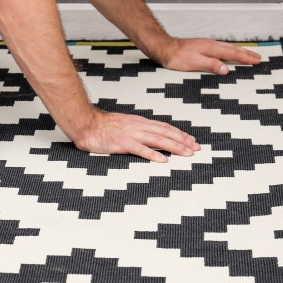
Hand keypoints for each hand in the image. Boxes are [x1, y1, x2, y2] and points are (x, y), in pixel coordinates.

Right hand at [70, 109, 199, 162]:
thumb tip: (147, 135)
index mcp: (139, 122)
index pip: (164, 127)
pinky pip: (141, 150)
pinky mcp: (123, 143)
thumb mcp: (123, 124)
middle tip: (196, 148)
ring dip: (174, 146)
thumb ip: (136, 129)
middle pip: (165, 132)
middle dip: (183, 140)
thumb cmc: (102, 126)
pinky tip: (164, 160)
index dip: (179, 133)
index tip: (191, 140)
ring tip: (187, 153)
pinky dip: (154, 155)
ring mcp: (131, 134)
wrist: (86, 124)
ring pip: (158, 140)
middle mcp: (138, 126)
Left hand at [152, 37, 261, 74]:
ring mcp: (207, 44)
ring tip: (248, 54)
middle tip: (258, 57)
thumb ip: (211, 65)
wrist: (164, 49)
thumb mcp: (194, 63)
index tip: (256, 61)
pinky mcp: (202, 46)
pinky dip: (230, 50)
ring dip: (239, 51)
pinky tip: (228, 52)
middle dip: (247, 53)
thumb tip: (226, 69)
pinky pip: (222, 48)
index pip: (233, 54)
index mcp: (211, 48)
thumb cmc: (176, 57)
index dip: (245, 58)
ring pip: (228, 47)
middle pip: (233, 49)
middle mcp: (211, 44)